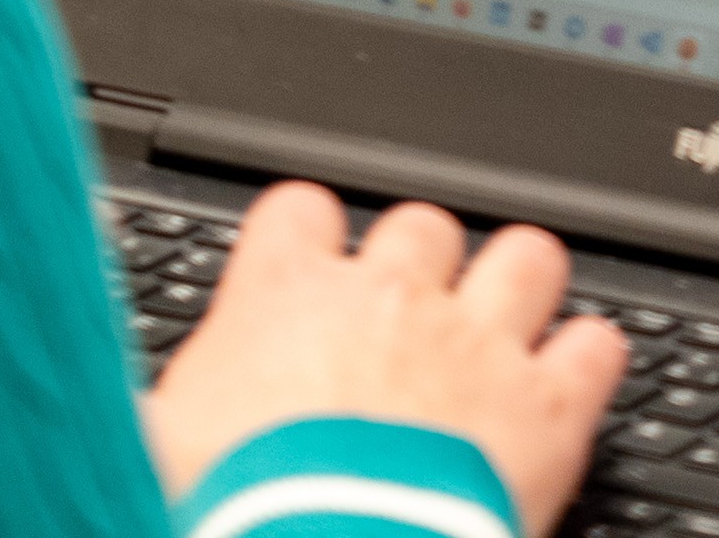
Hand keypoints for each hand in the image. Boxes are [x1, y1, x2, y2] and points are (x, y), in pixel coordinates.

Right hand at [139, 182, 626, 526]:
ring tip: (504, 334)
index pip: (299, 211)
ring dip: (519, 289)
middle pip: (423, 227)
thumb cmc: (223, 514)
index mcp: (283, 302)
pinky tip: (570, 385)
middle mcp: (388, 300)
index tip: (308, 267)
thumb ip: (157, 414)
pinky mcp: (546, 408)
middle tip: (409, 324)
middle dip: (421, 268)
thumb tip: (122, 422)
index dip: (308, 238)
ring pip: (527, 258)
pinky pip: (596, 345)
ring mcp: (476, 345)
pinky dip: (588, 361)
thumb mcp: (148, 452)